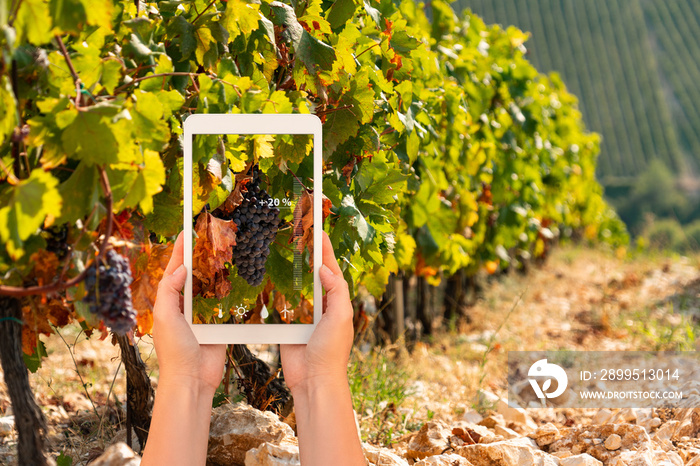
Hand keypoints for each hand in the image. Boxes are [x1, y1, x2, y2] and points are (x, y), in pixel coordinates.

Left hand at [152, 232, 226, 393]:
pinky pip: (223, 303)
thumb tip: (180, 268)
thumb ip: (169, 291)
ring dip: (217, 271)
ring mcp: (201, 314)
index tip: (187, 229)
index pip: (175, 269)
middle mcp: (184, 305)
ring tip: (226, 251)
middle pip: (194, 274)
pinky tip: (238, 279)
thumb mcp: (166, 317)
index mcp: (169, 301)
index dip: (180, 250)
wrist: (192, 379)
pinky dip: (229, 291)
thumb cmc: (174, 351)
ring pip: (210, 286)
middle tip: (211, 236)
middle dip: (200, 256)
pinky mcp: (218, 323)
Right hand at [280, 232, 353, 392]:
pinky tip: (269, 280)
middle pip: (314, 275)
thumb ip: (337, 292)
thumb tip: (326, 269)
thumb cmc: (332, 352)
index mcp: (337, 302)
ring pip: (298, 288)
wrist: (314, 381)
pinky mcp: (289, 326)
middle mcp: (322, 307)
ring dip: (292, 271)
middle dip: (309, 255)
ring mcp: (305, 316)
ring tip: (284, 249)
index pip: (331, 270)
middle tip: (299, 233)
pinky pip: (283, 306)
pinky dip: (278, 293)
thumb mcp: (340, 318)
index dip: (325, 250)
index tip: (318, 230)